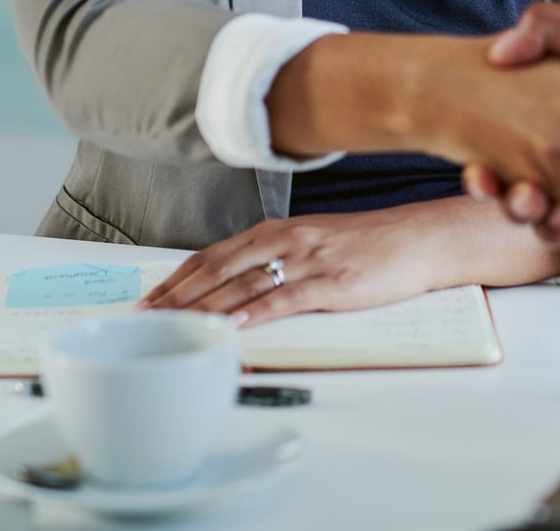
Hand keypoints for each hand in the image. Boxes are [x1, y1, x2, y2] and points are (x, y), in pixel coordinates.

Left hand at [140, 205, 441, 326]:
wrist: (416, 239)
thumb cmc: (366, 245)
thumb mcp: (311, 242)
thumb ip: (273, 259)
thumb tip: (234, 288)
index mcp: (274, 231)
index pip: (210, 256)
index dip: (173, 280)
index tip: (145, 302)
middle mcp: (284, 240)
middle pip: (215, 271)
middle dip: (174, 298)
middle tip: (143, 321)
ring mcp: (306, 260)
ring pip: (242, 285)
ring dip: (203, 309)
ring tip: (172, 328)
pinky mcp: (331, 282)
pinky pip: (286, 299)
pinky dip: (255, 313)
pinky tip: (234, 326)